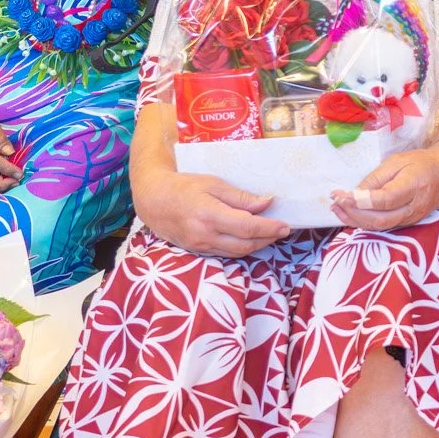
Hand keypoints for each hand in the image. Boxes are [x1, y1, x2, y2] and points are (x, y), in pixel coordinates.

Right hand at [136, 166, 288, 256]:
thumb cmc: (183, 186)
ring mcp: (199, 246)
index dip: (270, 228)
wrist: (152, 200)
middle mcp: (204, 235)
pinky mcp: (197, 251)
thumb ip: (240, 197)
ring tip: (271, 234)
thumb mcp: (213, 184)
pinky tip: (251, 238)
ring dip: (257, 245)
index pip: (247, 227)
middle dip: (268, 239)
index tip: (286, 226)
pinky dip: (242, 248)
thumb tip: (267, 203)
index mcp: (209, 215)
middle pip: (245, 245)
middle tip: (283, 230)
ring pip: (237, 253)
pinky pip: (225, 253)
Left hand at [330, 143, 438, 232]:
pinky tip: (351, 214)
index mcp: (414, 186)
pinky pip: (383, 226)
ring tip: (337, 209)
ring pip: (379, 226)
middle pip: (380, 219)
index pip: (384, 200)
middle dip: (353, 213)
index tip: (342, 195)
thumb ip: (376, 178)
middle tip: (336, 202)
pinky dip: (364, 222)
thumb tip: (354, 194)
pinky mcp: (407, 223)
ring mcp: (412, 218)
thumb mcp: (398, 161)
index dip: (361, 201)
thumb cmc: (422, 163)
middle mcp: (414, 207)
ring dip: (355, 220)